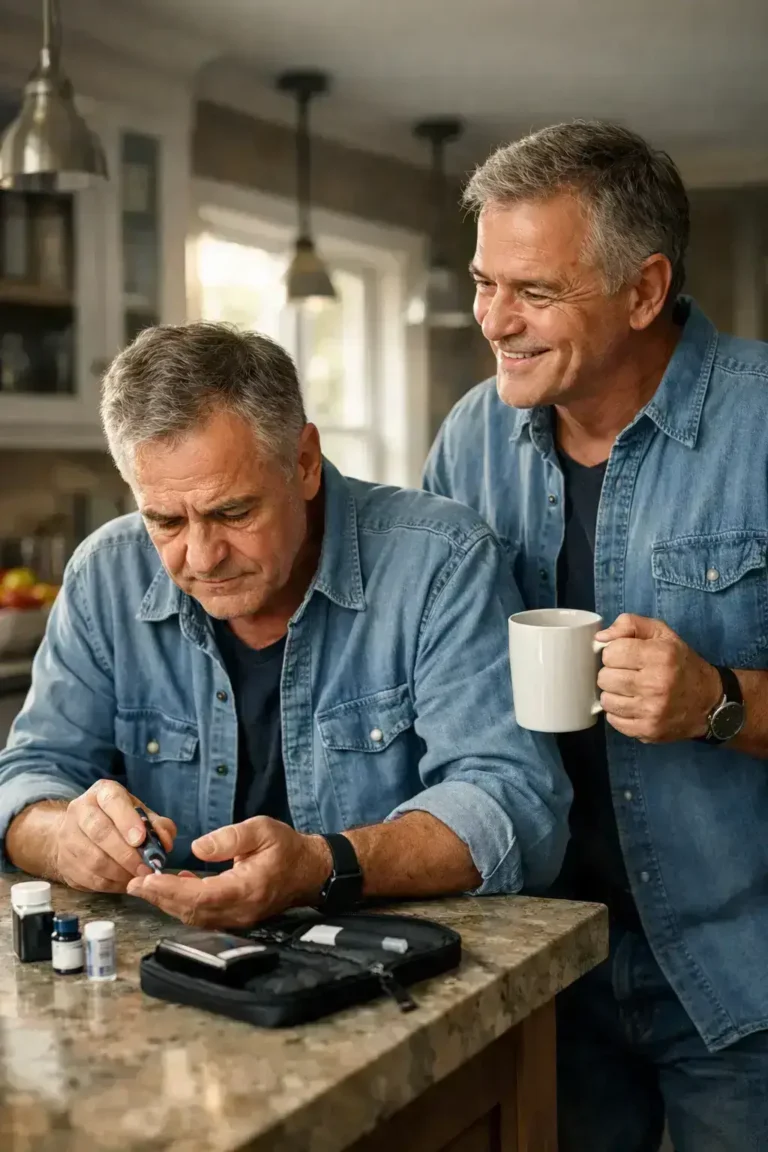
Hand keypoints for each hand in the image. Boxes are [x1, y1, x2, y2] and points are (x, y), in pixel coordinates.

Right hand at [50, 781, 176, 892]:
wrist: (77, 830)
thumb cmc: (116, 820)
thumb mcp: (138, 813)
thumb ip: (156, 824)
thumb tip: (166, 841)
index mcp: (102, 792)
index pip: (113, 801)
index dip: (128, 821)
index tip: (141, 839)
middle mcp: (80, 810)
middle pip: (100, 832)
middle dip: (126, 854)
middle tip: (146, 868)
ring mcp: (68, 836)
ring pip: (94, 859)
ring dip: (120, 872)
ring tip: (138, 878)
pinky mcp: (64, 861)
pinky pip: (88, 877)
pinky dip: (110, 884)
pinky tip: (125, 883)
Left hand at [127, 816, 331, 928]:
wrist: (310, 871)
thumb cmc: (287, 847)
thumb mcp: (262, 830)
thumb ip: (230, 837)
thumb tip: (197, 848)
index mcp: (247, 888)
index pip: (201, 895)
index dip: (170, 890)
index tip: (146, 880)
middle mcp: (241, 910)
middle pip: (193, 912)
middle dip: (161, 898)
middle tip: (134, 883)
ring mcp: (239, 918)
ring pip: (196, 917)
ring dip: (168, 903)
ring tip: (145, 886)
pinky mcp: (236, 918)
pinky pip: (204, 916)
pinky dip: (183, 905)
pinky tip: (172, 888)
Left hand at [596, 613, 721, 742]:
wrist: (708, 701)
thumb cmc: (680, 663)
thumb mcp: (662, 633)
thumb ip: (630, 624)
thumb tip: (601, 637)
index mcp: (660, 656)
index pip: (611, 653)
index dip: (614, 652)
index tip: (624, 655)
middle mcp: (656, 684)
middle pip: (605, 678)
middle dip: (611, 673)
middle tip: (626, 673)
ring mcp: (652, 711)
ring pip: (606, 700)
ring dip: (613, 694)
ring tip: (629, 690)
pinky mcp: (648, 731)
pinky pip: (613, 720)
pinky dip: (618, 712)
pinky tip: (632, 705)